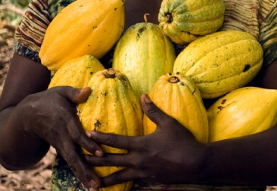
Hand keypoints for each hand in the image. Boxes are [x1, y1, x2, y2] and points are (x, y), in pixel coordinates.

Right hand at [19, 86, 102, 188]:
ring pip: (71, 162)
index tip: (99, 153)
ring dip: (83, 175)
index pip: (76, 135)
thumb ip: (75, 93)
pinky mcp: (60, 148)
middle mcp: (62, 136)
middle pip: (73, 155)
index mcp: (64, 120)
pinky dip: (78, 173)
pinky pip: (70, 162)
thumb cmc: (48, 99)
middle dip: (85, 169)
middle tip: (96, 183)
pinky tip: (88, 183)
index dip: (87, 144)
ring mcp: (60, 144)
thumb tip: (89, 89)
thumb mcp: (60, 91)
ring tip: (95, 188)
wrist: (26, 115)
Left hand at [85, 94, 205, 187]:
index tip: (87, 134)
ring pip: (119, 178)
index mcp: (141, 145)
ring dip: (103, 180)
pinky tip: (114, 187)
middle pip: (111, 161)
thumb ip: (153, 110)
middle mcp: (139, 161)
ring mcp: (143, 174)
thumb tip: (143, 95)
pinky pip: (132, 184)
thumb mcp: (169, 123)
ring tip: (90, 183)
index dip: (101, 137)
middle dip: (94, 160)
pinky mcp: (150, 181)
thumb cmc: (183, 141)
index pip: (116, 141)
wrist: (197, 164)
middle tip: (79, 159)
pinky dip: (121, 186)